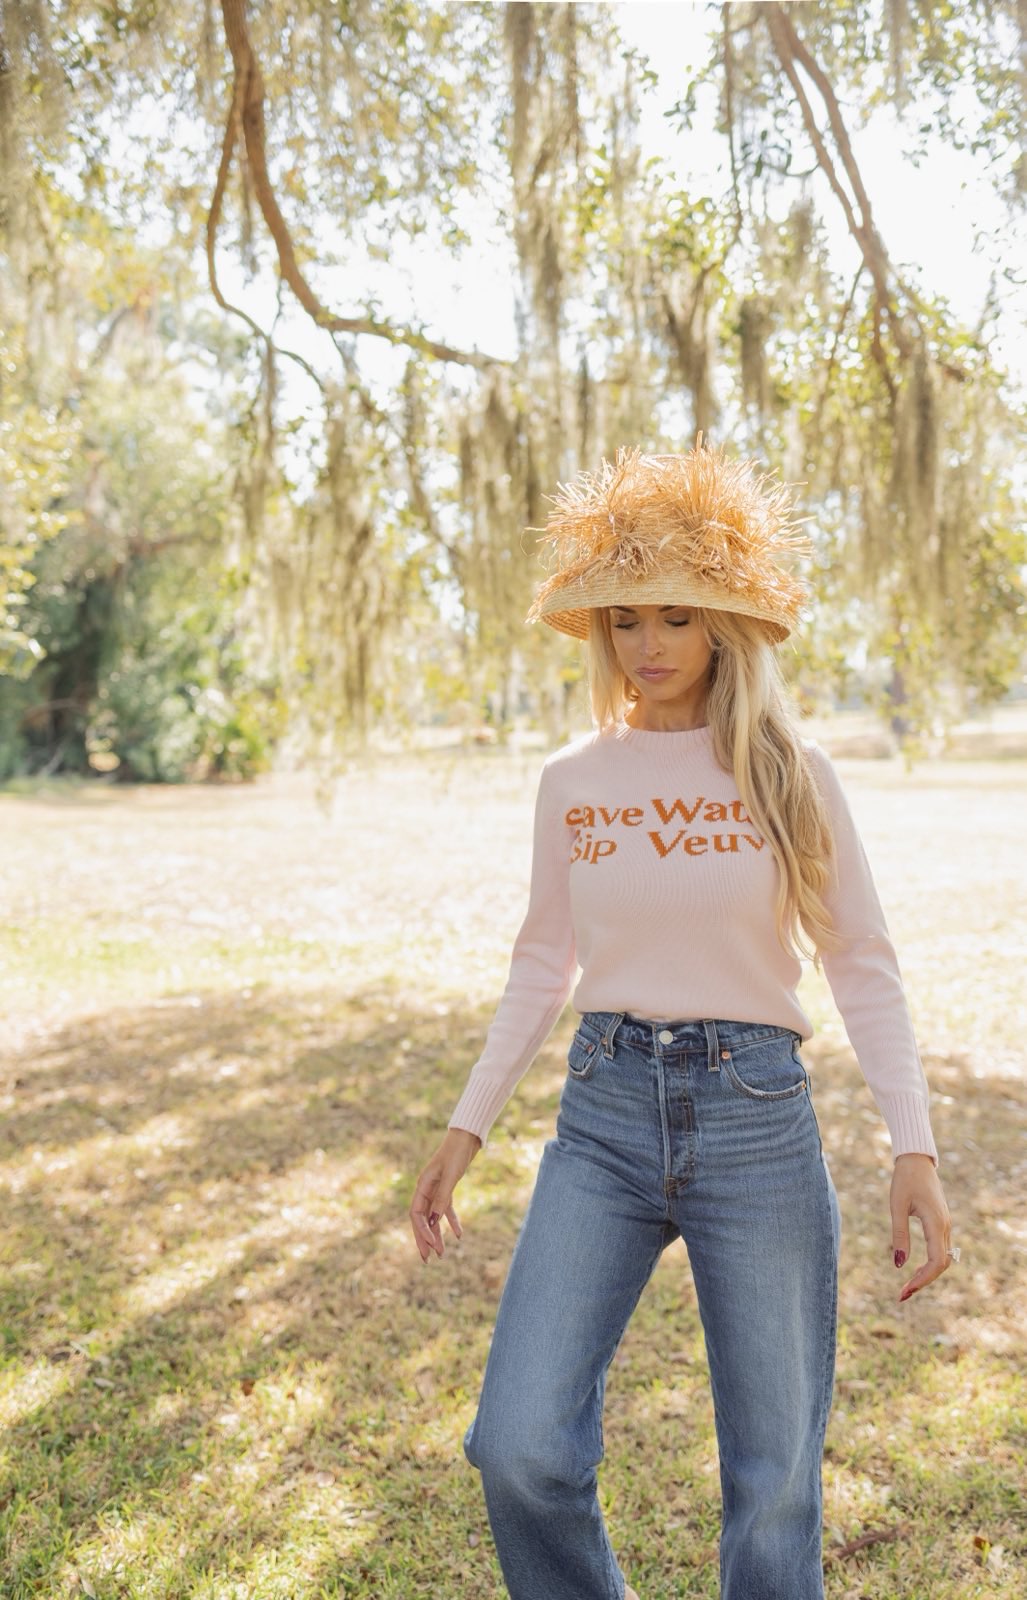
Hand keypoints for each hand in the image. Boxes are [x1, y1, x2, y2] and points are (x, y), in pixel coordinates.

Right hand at [410, 1127, 481, 1262]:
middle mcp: (426, 1189)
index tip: (432, 1246)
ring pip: (433, 1218)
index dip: (422, 1231)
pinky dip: (451, 1222)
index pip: (417, 1214)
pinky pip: (446, 1210)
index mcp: (422, 1186)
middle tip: (427, 1260)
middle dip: (424, 1240)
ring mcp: (436, 1190)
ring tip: (442, 1254)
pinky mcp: (447, 1189)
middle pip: (422, 1220)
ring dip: (437, 1235)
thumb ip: (442, 1197)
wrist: (466, 1138)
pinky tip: (459, 1235)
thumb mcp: (450, 1176)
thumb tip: (435, 1220)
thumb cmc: (456, 1153)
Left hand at [890, 1153, 953, 1302]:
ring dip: (927, 1274)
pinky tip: (915, 1270)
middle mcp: (945, 1227)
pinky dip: (929, 1264)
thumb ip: (899, 1234)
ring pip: (943, 1259)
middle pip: (941, 1265)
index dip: (922, 1279)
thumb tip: (899, 1265)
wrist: (917, 1160)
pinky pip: (940, 1250)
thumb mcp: (897, 1206)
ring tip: (907, 1286)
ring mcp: (945, 1225)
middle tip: (902, 1294)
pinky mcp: (941, 1223)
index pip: (936, 1262)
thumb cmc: (905, 1180)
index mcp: (936, 1223)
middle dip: (923, 1281)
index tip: (905, 1291)